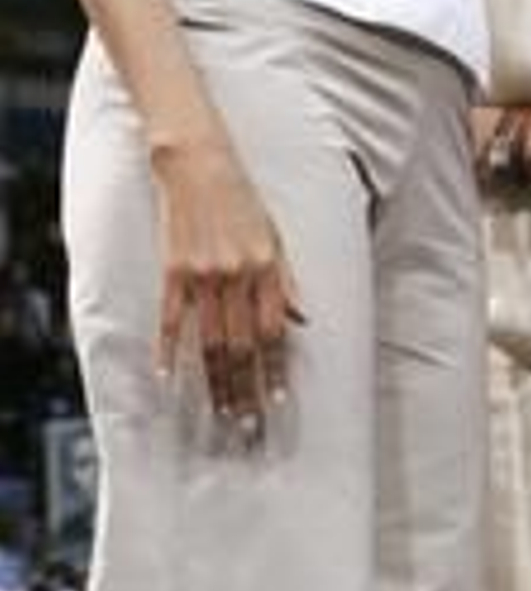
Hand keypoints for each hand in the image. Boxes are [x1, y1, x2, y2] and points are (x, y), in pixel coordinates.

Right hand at [151, 134, 304, 426]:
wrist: (202, 165)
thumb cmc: (243, 200)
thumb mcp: (277, 236)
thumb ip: (288, 281)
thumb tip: (303, 320)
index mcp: (268, 268)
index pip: (274, 331)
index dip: (276, 368)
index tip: (277, 399)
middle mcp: (238, 275)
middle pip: (242, 345)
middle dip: (245, 388)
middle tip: (247, 425)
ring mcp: (204, 275)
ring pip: (210, 341)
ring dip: (215, 381)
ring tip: (218, 413)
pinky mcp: (173, 270)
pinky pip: (171, 318)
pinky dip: (169, 350)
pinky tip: (168, 378)